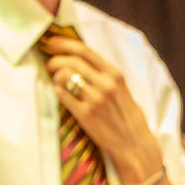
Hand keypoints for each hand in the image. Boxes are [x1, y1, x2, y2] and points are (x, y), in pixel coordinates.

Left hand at [39, 32, 163, 184]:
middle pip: (72, 61)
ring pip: (65, 77)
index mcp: (115, 74)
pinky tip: (59, 93)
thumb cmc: (127, 115)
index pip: (85, 50)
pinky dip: (57, 91)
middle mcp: (106, 83)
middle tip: (50, 64)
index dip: (64, 43)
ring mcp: (95, 99)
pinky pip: (63, 96)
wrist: (134, 142)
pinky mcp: (86, 114)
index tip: (51, 42)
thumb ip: (104, 75)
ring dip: (55, 76)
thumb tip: (78, 61)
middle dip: (55, 60)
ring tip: (56, 80)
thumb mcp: (121, 88)